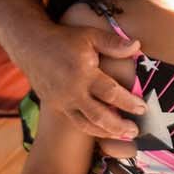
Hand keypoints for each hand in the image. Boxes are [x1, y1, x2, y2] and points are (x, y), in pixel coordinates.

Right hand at [19, 24, 144, 140]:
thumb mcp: (90, 36)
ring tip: (123, 136)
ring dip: (105, 132)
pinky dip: (91, 128)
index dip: (128, 102)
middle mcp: (71, 92)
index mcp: (83, 75)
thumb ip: (114, 43)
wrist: (30, 47)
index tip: (143, 108)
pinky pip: (75, 122)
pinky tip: (104, 130)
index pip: (110, 93)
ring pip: (85, 124)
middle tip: (135, 131)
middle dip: (118, 126)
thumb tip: (137, 45)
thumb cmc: (64, 39)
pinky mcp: (55, 106)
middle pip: (98, 116)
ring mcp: (61, 102)